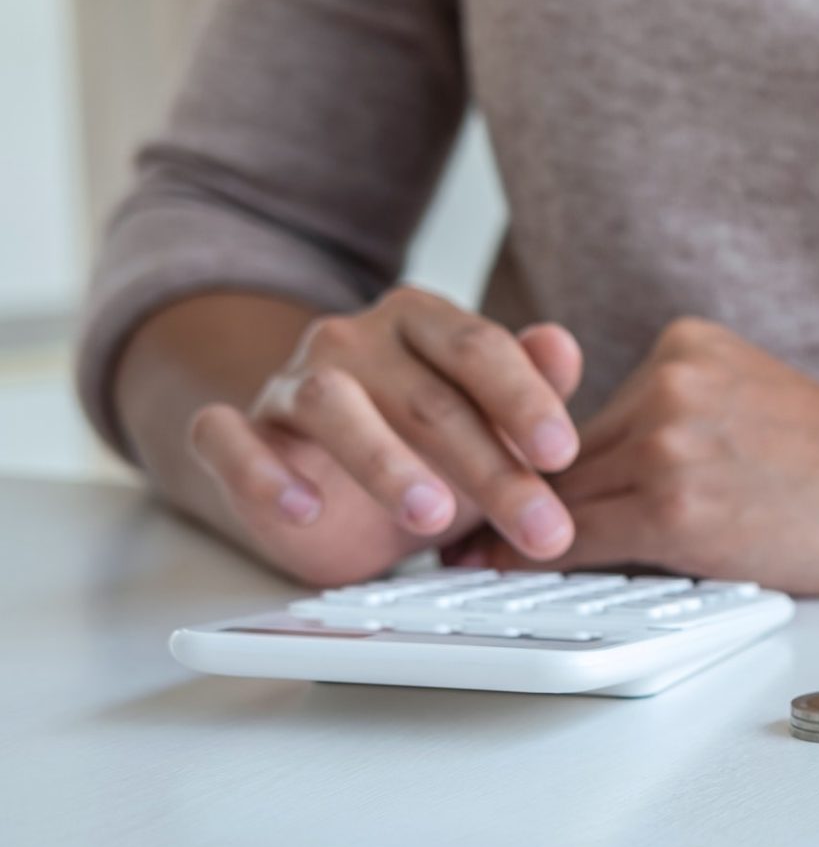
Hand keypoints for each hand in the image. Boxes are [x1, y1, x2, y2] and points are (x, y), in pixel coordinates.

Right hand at [185, 286, 584, 584]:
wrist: (328, 483)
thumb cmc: (426, 444)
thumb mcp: (491, 421)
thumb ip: (533, 382)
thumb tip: (560, 347)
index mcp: (421, 321)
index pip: (479, 348)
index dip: (524, 400)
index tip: (563, 454)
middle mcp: (353, 340)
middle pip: (426, 396)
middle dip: (489, 467)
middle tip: (539, 525)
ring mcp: (289, 383)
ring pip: (330, 405)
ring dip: (384, 462)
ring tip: (434, 515)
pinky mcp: (235, 434)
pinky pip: (228, 440)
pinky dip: (260, 473)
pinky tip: (302, 509)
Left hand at [487, 318, 818, 593]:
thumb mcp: (745, 401)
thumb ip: (671, 416)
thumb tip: (588, 473)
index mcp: (685, 346)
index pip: (580, 411)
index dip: (529, 457)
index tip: (481, 480)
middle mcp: (670, 381)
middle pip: (560, 452)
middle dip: (507, 495)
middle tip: (450, 533)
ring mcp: (671, 439)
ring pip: (561, 495)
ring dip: (517, 535)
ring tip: (466, 564)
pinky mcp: (676, 503)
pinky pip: (579, 537)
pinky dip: (535, 561)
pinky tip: (506, 577)